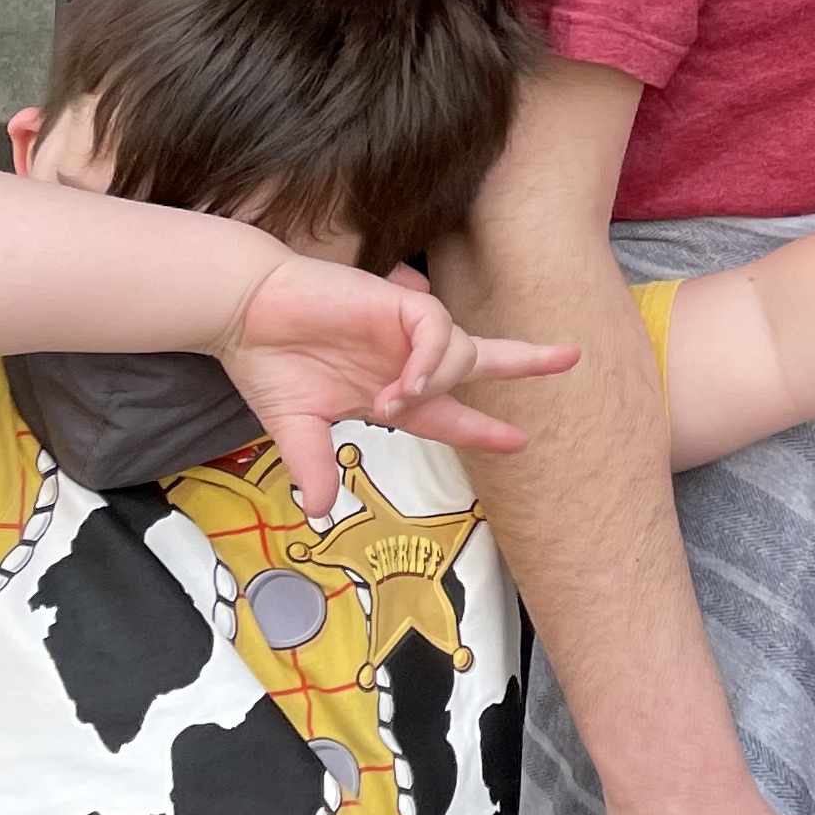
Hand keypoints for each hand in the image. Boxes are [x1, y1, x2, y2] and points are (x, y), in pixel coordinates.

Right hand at [219, 256, 578, 520]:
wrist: (244, 314)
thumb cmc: (271, 362)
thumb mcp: (296, 427)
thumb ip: (313, 464)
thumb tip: (317, 510)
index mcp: (391, 392)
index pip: (450, 414)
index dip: (482, 430)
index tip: (518, 441)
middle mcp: (407, 360)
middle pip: (481, 361)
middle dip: (526, 360)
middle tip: (570, 358)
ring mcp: (404, 331)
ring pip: (460, 353)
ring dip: (437, 383)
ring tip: (392, 401)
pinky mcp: (396, 305)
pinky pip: (437, 331)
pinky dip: (431, 358)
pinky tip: (405, 383)